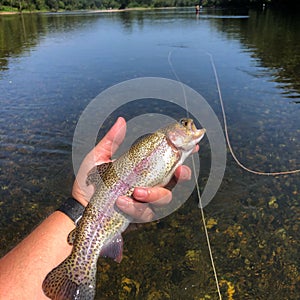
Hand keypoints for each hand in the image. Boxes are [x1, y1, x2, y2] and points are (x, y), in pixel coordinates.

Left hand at [72, 117, 197, 221]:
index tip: (194, 146)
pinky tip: (122, 202)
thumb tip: (121, 120)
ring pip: (165, 198)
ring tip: (135, 192)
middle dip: (181, 175)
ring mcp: (146, 201)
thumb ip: (112, 140)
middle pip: (176, 180)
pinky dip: (136, 208)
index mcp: (145, 168)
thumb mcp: (99, 157)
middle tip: (177, 170)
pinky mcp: (139, 216)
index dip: (184, 154)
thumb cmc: (91, 180)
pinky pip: (146, 213)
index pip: (169, 160)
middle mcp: (150, 183)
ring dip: (154, 194)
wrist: (80, 205)